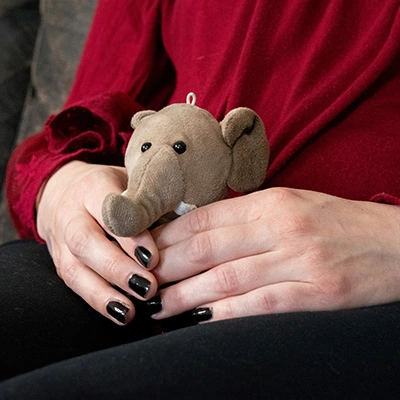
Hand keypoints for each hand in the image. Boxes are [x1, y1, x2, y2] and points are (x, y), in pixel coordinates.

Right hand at [37, 161, 158, 324]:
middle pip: (86, 241)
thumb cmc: (110, 189)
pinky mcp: (59, 261)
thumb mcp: (130, 183)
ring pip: (74, 268)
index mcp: (93, 187)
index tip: (152, 259)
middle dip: (117, 268)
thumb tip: (182, 231)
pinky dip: (96, 300)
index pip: (111, 211)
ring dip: (103, 293)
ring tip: (129, 312)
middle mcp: (71, 213)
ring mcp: (60, 239)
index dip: (131, 237)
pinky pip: (73, 283)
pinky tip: (118, 313)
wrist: (63, 190)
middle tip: (147, 288)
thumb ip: (148, 203)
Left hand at [149, 188, 399, 321]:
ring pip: (225, 278)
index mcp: (272, 202)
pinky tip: (200, 321)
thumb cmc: (338, 223)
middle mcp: (280, 227)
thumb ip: (248, 216)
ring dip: (186, 295)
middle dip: (167, 265)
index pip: (205, 216)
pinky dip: (224, 314)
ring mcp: (299, 259)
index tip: (145, 249)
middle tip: (141, 280)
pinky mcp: (317, 292)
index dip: (169, 234)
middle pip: (207, 246)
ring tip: (158, 307)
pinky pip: (259, 304)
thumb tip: (201, 231)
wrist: (397, 245)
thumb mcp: (291, 206)